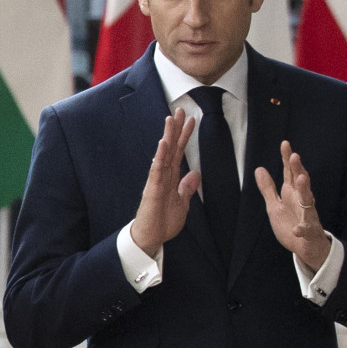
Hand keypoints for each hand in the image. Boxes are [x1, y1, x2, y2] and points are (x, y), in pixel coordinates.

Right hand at [130, 109, 200, 255]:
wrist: (151, 238)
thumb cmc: (163, 221)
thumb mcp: (182, 202)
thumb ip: (187, 187)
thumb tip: (195, 174)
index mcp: (170, 177)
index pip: (178, 152)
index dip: (184, 136)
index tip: (191, 119)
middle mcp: (162, 175)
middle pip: (171, 147)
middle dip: (175, 129)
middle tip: (180, 110)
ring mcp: (156, 181)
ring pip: (163, 155)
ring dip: (167, 137)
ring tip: (170, 120)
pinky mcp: (151, 190)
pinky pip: (156, 171)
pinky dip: (159, 157)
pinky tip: (162, 144)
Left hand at [255, 140, 330, 271]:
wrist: (305, 247)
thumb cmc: (290, 223)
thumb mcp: (275, 205)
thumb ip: (268, 188)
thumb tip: (259, 168)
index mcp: (292, 194)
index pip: (290, 173)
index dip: (287, 159)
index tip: (285, 143)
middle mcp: (302, 201)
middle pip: (301, 182)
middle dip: (298, 169)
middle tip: (295, 156)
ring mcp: (307, 215)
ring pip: (308, 201)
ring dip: (304, 190)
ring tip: (300, 178)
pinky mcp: (309, 231)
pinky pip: (306, 229)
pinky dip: (302, 228)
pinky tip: (296, 229)